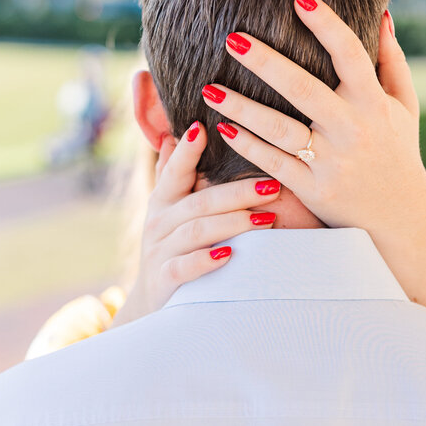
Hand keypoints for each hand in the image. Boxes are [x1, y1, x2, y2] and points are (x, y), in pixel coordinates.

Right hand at [110, 123, 282, 327]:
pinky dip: (206, 260)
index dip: (188, 151)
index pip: (175, 171)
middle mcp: (159, 221)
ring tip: (266, 220)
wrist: (153, 298)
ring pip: (197, 231)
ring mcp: (160, 250)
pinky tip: (230, 254)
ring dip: (233, 223)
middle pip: (200, 202)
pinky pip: (185, 266)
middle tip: (273, 187)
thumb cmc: (172, 245)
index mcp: (163, 199)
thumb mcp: (169, 209)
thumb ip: (172, 174)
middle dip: (238, 193)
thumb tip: (173, 135)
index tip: (204, 127)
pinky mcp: (165, 278)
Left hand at [202, 0, 425, 345]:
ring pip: (279, 129)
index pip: (350, 55)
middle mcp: (352, 129)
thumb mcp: (404, 107)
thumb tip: (380, 15)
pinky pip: (273, 163)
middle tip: (232, 38)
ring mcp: (331, 161)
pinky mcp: (313, 189)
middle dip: (266, 62)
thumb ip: (391, 61)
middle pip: (304, 88)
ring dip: (241, 107)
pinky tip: (221, 126)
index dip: (327, 25)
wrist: (400, 220)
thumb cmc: (399, 154)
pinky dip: (246, 145)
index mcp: (373, 103)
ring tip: (208, 88)